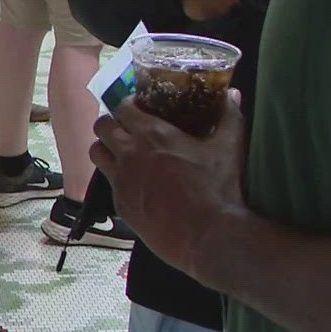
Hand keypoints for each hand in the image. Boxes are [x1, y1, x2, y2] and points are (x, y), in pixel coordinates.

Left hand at [90, 91, 247, 280]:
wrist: (207, 237)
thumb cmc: (219, 189)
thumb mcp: (229, 148)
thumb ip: (230, 116)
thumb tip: (233, 94)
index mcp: (152, 134)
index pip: (122, 107)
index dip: (127, 104)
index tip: (138, 107)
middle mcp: (129, 154)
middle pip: (102, 126)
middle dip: (112, 123)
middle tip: (127, 128)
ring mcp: (121, 181)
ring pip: (97, 153)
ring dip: (106, 148)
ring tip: (123, 152)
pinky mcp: (121, 205)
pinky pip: (108, 183)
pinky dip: (116, 177)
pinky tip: (134, 182)